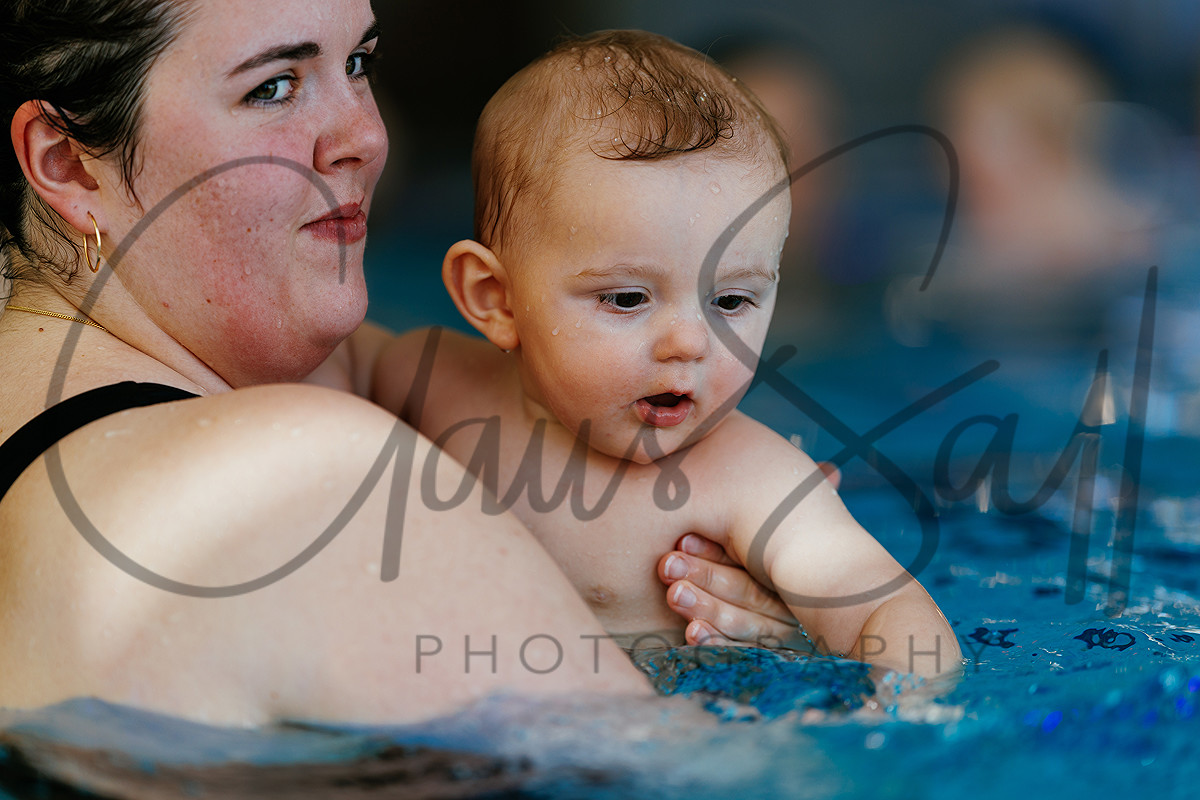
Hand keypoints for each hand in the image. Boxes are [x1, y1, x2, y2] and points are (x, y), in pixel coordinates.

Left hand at [658, 533, 809, 649]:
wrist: (784, 644)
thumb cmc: (736, 581)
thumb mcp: (736, 562)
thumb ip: (719, 550)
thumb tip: (682, 537)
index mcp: (781, 573)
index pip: (748, 560)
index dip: (712, 552)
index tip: (682, 542)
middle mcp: (786, 605)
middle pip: (746, 590)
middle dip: (704, 576)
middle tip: (670, 566)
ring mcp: (778, 634)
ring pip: (741, 621)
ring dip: (706, 607)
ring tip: (675, 595)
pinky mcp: (764, 660)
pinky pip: (742, 654)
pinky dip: (716, 643)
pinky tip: (693, 634)